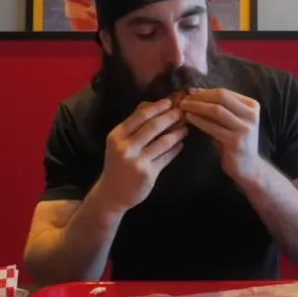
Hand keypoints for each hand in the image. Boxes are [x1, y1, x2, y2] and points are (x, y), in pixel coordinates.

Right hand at [96, 97, 187, 212]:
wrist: (112, 194)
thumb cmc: (117, 164)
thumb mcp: (118, 143)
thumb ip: (133, 126)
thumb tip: (151, 105)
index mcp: (117, 136)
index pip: (140, 116)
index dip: (157, 107)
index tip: (170, 102)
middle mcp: (125, 147)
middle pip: (153, 126)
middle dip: (171, 117)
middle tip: (183, 112)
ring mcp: (137, 161)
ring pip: (163, 142)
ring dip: (177, 133)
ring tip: (185, 128)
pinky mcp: (148, 174)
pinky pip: (166, 157)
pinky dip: (175, 149)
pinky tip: (181, 144)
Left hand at [179, 88, 262, 182]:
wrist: (248, 167)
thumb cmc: (235, 142)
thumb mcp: (230, 121)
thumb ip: (218, 107)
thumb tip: (195, 91)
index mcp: (252, 106)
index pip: (224, 92)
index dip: (204, 91)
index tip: (189, 93)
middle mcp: (251, 115)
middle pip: (221, 98)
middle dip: (200, 97)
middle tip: (184, 99)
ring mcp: (245, 128)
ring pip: (216, 111)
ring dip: (197, 107)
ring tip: (183, 107)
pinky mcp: (236, 141)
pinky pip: (213, 127)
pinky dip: (199, 121)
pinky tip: (188, 119)